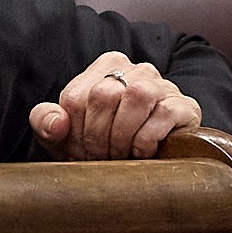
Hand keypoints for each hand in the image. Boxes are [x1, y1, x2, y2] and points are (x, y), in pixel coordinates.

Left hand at [30, 50, 202, 159]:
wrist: (142, 166)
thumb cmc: (98, 144)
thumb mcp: (63, 135)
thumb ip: (46, 121)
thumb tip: (58, 122)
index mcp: (105, 66)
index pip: (78, 96)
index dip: (77, 130)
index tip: (82, 149)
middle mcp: (136, 69)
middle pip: (105, 95)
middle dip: (99, 136)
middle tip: (103, 155)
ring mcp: (164, 86)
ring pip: (138, 95)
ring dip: (124, 134)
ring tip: (122, 153)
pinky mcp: (185, 106)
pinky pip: (164, 113)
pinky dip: (147, 139)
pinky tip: (142, 152)